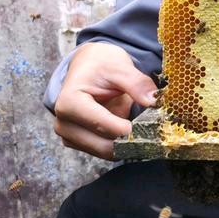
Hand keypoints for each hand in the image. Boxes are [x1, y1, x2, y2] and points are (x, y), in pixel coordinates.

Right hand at [53, 42, 157, 159]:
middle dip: (130, 139)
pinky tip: (130, 128)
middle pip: (104, 146)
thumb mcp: (120, 67)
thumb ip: (137, 84)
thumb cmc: (100, 65)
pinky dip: (122, 143)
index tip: (151, 125)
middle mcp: (64, 124)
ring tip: (141, 124)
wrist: (89, 67)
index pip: (101, 125)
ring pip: (107, 152)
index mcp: (69, 103)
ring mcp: (70, 137)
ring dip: (127, 142)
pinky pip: (107, 151)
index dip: (127, 129)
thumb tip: (154, 101)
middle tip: (153, 128)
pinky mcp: (80, 144)